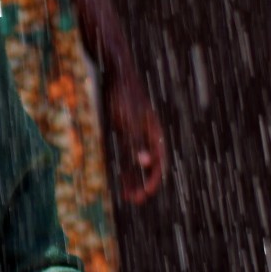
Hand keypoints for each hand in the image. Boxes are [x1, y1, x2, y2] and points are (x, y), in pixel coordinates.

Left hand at [105, 71, 165, 202]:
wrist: (114, 72)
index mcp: (154, 135)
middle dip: (141, 182)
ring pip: (135, 159)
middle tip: (132, 199)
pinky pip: (124, 149)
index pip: (157, 164)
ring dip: (131, 175)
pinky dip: (122, 161)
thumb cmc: (123, 97)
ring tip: (124, 192)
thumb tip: (146, 163)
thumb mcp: (128, 121)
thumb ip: (136, 142)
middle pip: (147, 164)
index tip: (143, 195)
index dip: (151, 182)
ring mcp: (135, 130)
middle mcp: (146, 135)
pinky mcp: (122, 126)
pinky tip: (114, 170)